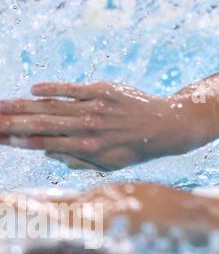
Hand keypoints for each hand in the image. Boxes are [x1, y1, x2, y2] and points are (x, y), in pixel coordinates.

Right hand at [0, 82, 202, 170]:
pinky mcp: (105, 90)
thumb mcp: (108, 165)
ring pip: (52, 107)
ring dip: (22, 106)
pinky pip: (74, 89)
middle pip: (41, 124)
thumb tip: (48, 152)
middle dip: (11, 123)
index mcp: (87, 149)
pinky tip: (33, 89)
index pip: (44, 143)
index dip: (18, 140)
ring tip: (0, 105)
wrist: (167, 126)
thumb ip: (77, 161)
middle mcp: (89, 129)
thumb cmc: (134, 149)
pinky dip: (53, 89)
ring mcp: (97, 108)